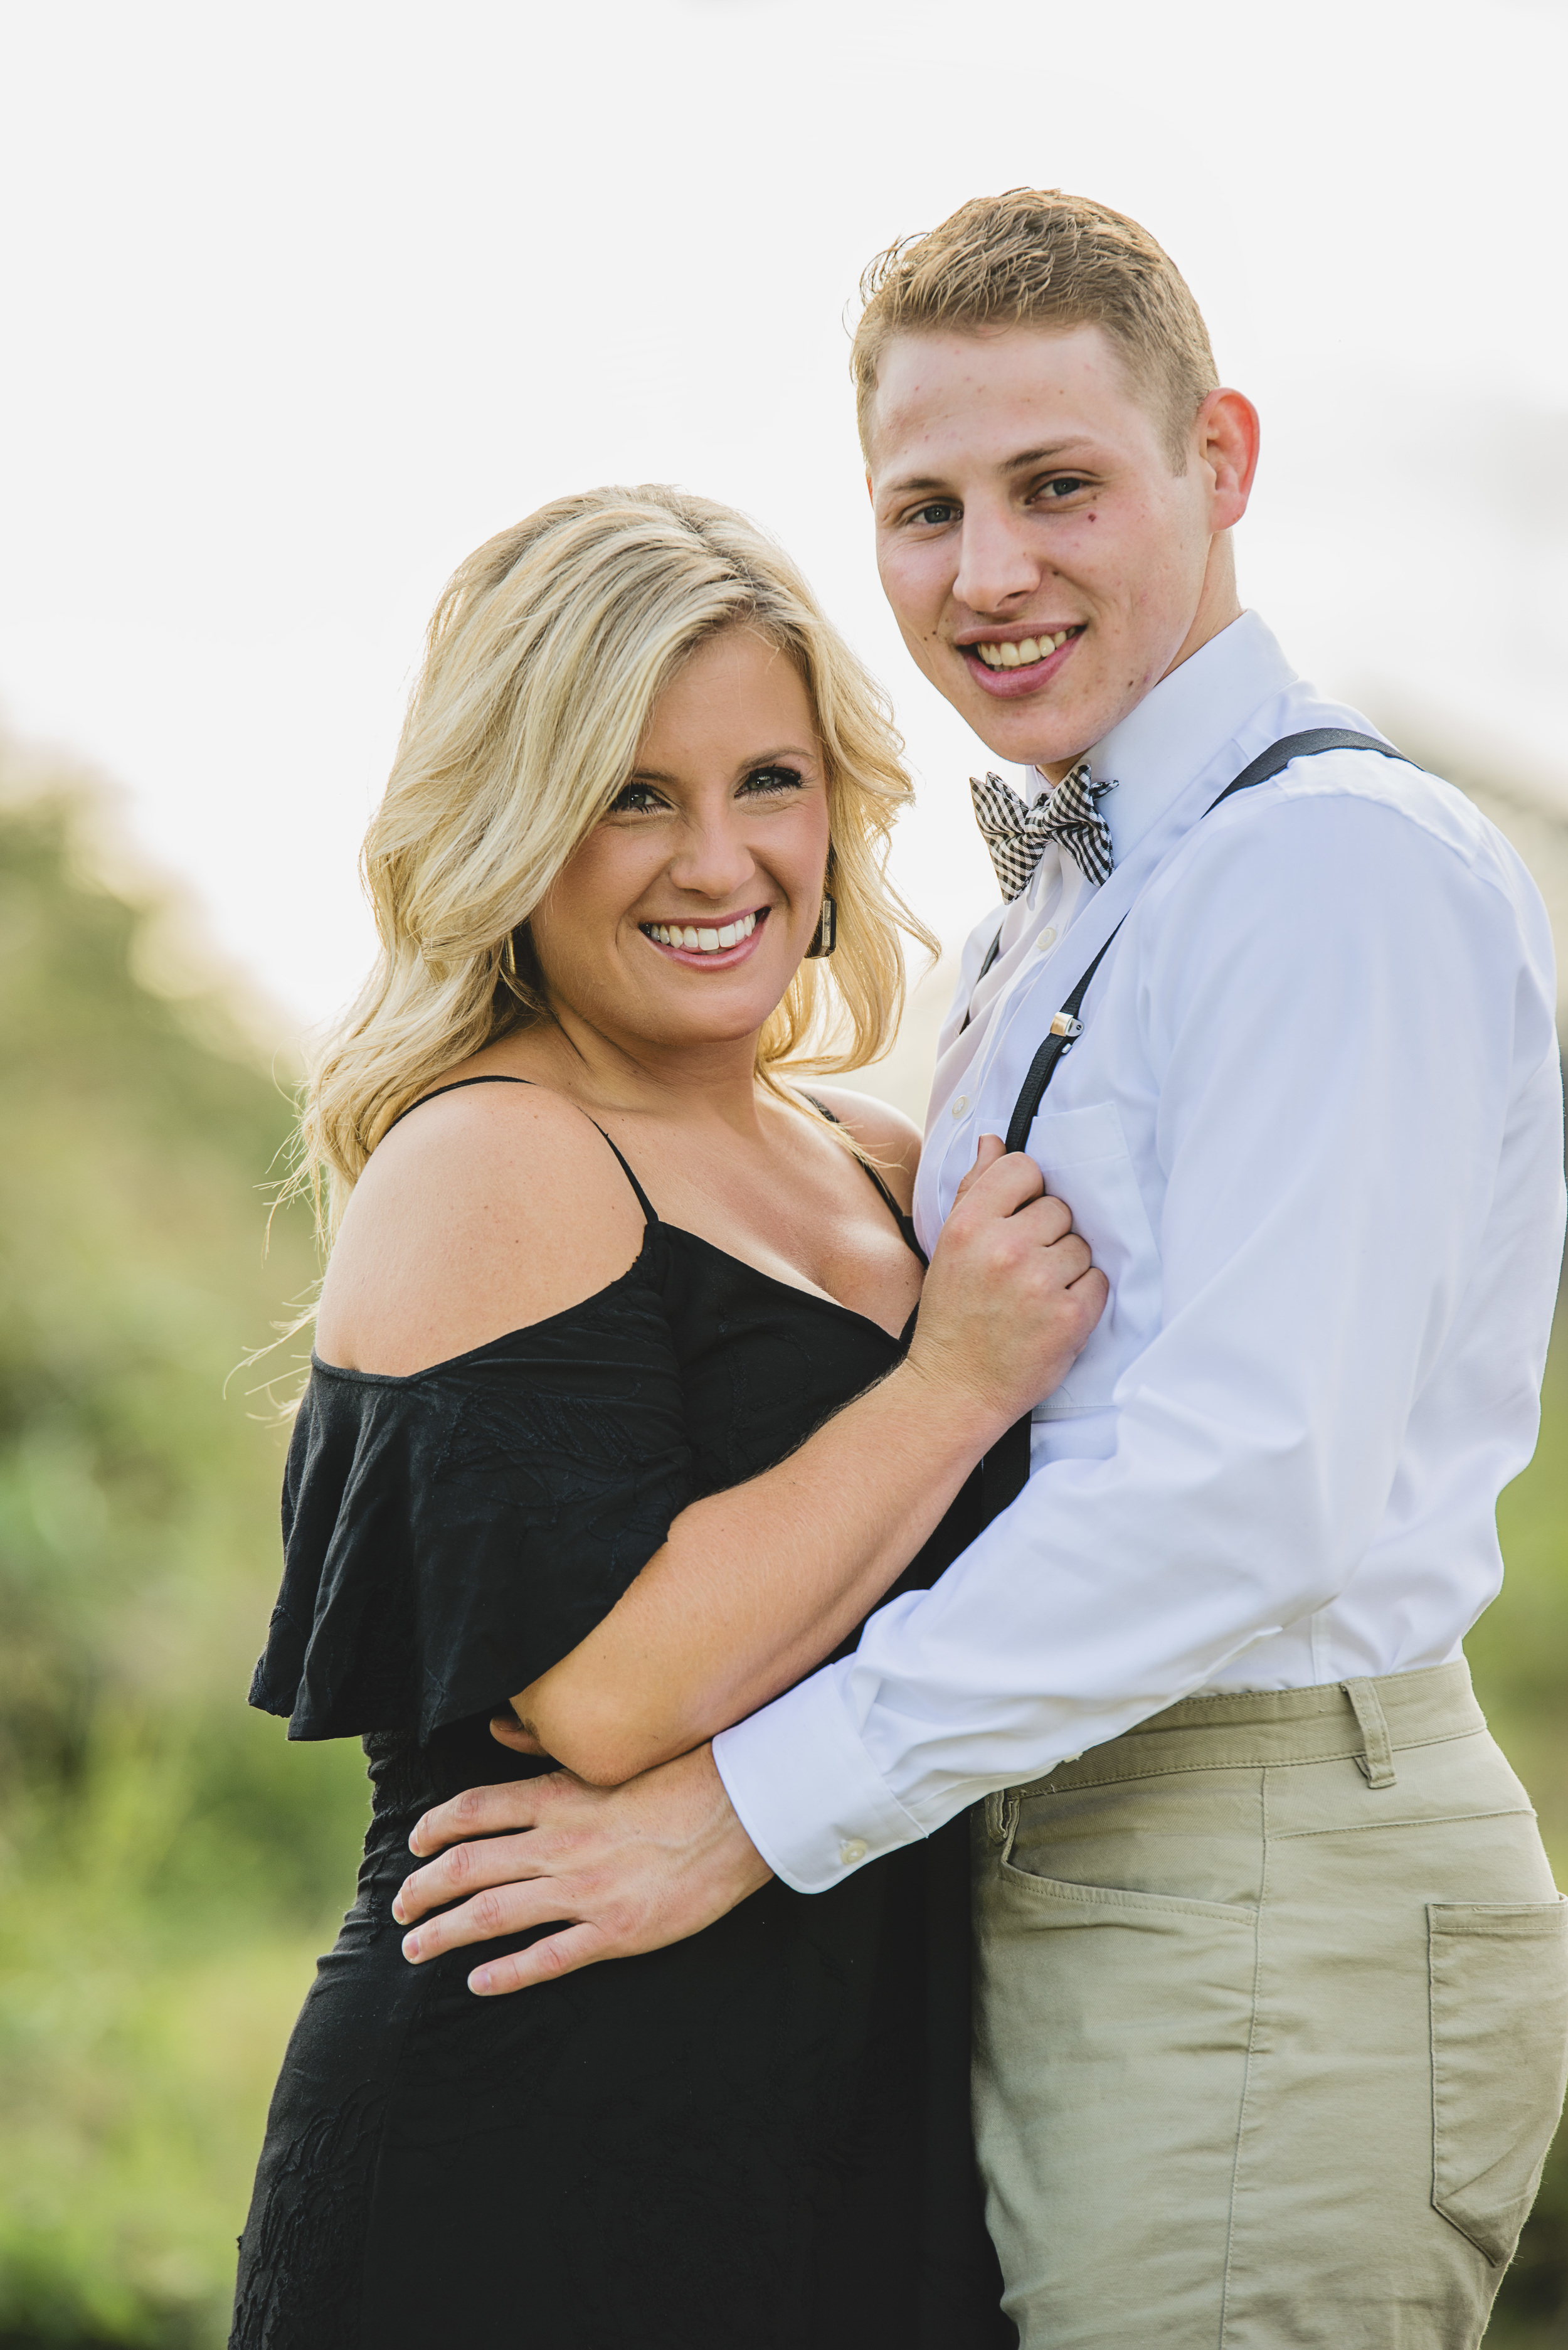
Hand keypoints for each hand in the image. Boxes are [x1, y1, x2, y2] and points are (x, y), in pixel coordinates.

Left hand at [390, 1742, 772, 1994]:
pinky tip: (478, 1982)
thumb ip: (548, 1746)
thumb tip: (498, 1726)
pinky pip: (548, 1957)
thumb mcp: (610, 1753)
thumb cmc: (681, 1775)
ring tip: (415, 1947)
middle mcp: (562, 1845)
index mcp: (560, 1797)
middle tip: (400, 1906)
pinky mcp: (616, 1930)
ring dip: (445, 1933)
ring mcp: (587, 1891)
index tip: (414, 1844)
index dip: (435, 1828)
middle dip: (424, 1889)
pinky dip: (506, 1973)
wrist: (743, 1812)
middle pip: (469, 1867)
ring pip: (494, 1915)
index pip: (474, 1811)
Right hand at [907, 1135, 1106, 1426]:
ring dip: (1067, 1267)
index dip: (1027, 1192)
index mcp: (969, 1224)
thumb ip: (975, 1190)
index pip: (1024, 1169)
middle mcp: (1004, 1248)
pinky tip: (1053, 1312)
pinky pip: (1098, 1280)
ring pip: (1082, 1245)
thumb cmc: (953, 1315)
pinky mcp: (1070, 1316)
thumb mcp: (949, 1247)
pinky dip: (1083, 1296)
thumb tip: (994, 1142)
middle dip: (1048, 1235)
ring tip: (1036, 1293)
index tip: (1019, 1218)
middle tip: (1022, 1268)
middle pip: (1059, 1208)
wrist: (955, 1386)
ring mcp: (1039, 1283)